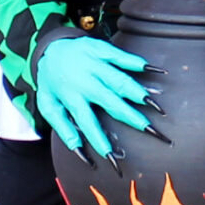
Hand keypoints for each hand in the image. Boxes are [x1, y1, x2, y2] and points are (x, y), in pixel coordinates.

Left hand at [35, 36, 152, 157]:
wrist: (49, 48)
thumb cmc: (52, 82)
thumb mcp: (48, 106)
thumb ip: (63, 129)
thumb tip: (79, 152)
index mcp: (70, 96)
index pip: (87, 122)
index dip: (99, 140)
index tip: (112, 156)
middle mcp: (83, 80)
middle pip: (111, 101)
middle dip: (132, 117)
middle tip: (151, 130)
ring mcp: (93, 63)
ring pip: (118, 79)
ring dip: (138, 92)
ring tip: (156, 105)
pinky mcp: (101, 49)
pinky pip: (121, 56)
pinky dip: (137, 63)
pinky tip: (154, 70)